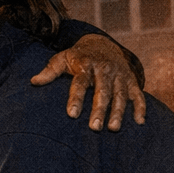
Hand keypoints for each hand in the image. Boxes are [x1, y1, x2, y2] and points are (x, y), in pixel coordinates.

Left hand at [31, 34, 146, 130]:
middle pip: (102, 92)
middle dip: (99, 110)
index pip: (80, 83)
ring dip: (118, 112)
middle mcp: (104, 70)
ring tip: (113, 128)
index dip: (76, 99)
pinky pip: (138, 94)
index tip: (71, 115)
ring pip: (120, 95)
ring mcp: (120, 75)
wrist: (102, 43)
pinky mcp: (132, 80)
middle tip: (94, 128)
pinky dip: (140, 107)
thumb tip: (33, 82)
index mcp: (86, 65)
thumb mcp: (62, 58)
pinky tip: (139, 122)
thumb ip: (50, 71)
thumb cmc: (78, 56)